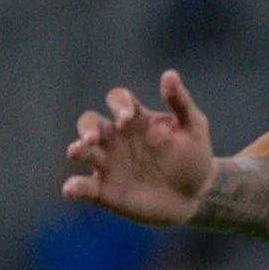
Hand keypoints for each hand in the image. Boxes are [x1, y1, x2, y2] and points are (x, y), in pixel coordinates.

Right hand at [62, 70, 215, 225]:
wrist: (198, 195)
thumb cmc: (194, 156)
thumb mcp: (194, 128)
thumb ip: (180, 103)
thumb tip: (169, 74)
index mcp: (135, 119)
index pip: (118, 101)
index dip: (119, 105)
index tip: (127, 117)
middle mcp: (115, 138)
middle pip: (90, 123)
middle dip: (88, 127)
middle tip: (93, 137)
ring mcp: (107, 163)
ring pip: (82, 151)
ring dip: (77, 149)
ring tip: (77, 151)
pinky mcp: (105, 190)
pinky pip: (83, 187)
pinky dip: (73, 187)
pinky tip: (70, 189)